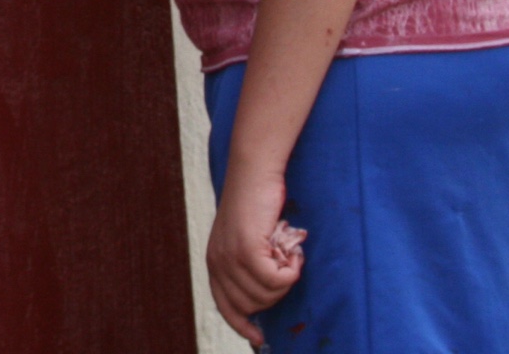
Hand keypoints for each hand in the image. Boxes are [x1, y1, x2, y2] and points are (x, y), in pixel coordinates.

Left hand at [204, 165, 304, 348]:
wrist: (255, 171)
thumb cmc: (257, 202)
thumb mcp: (246, 237)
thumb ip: (248, 264)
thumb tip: (264, 296)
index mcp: (215, 262)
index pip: (225, 306)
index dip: (242, 324)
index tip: (259, 339)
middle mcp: (218, 263)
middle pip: (252, 305)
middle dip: (276, 293)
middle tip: (287, 266)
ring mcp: (231, 257)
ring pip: (267, 294)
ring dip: (286, 279)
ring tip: (289, 252)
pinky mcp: (247, 249)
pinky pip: (276, 280)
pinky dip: (291, 270)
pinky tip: (294, 251)